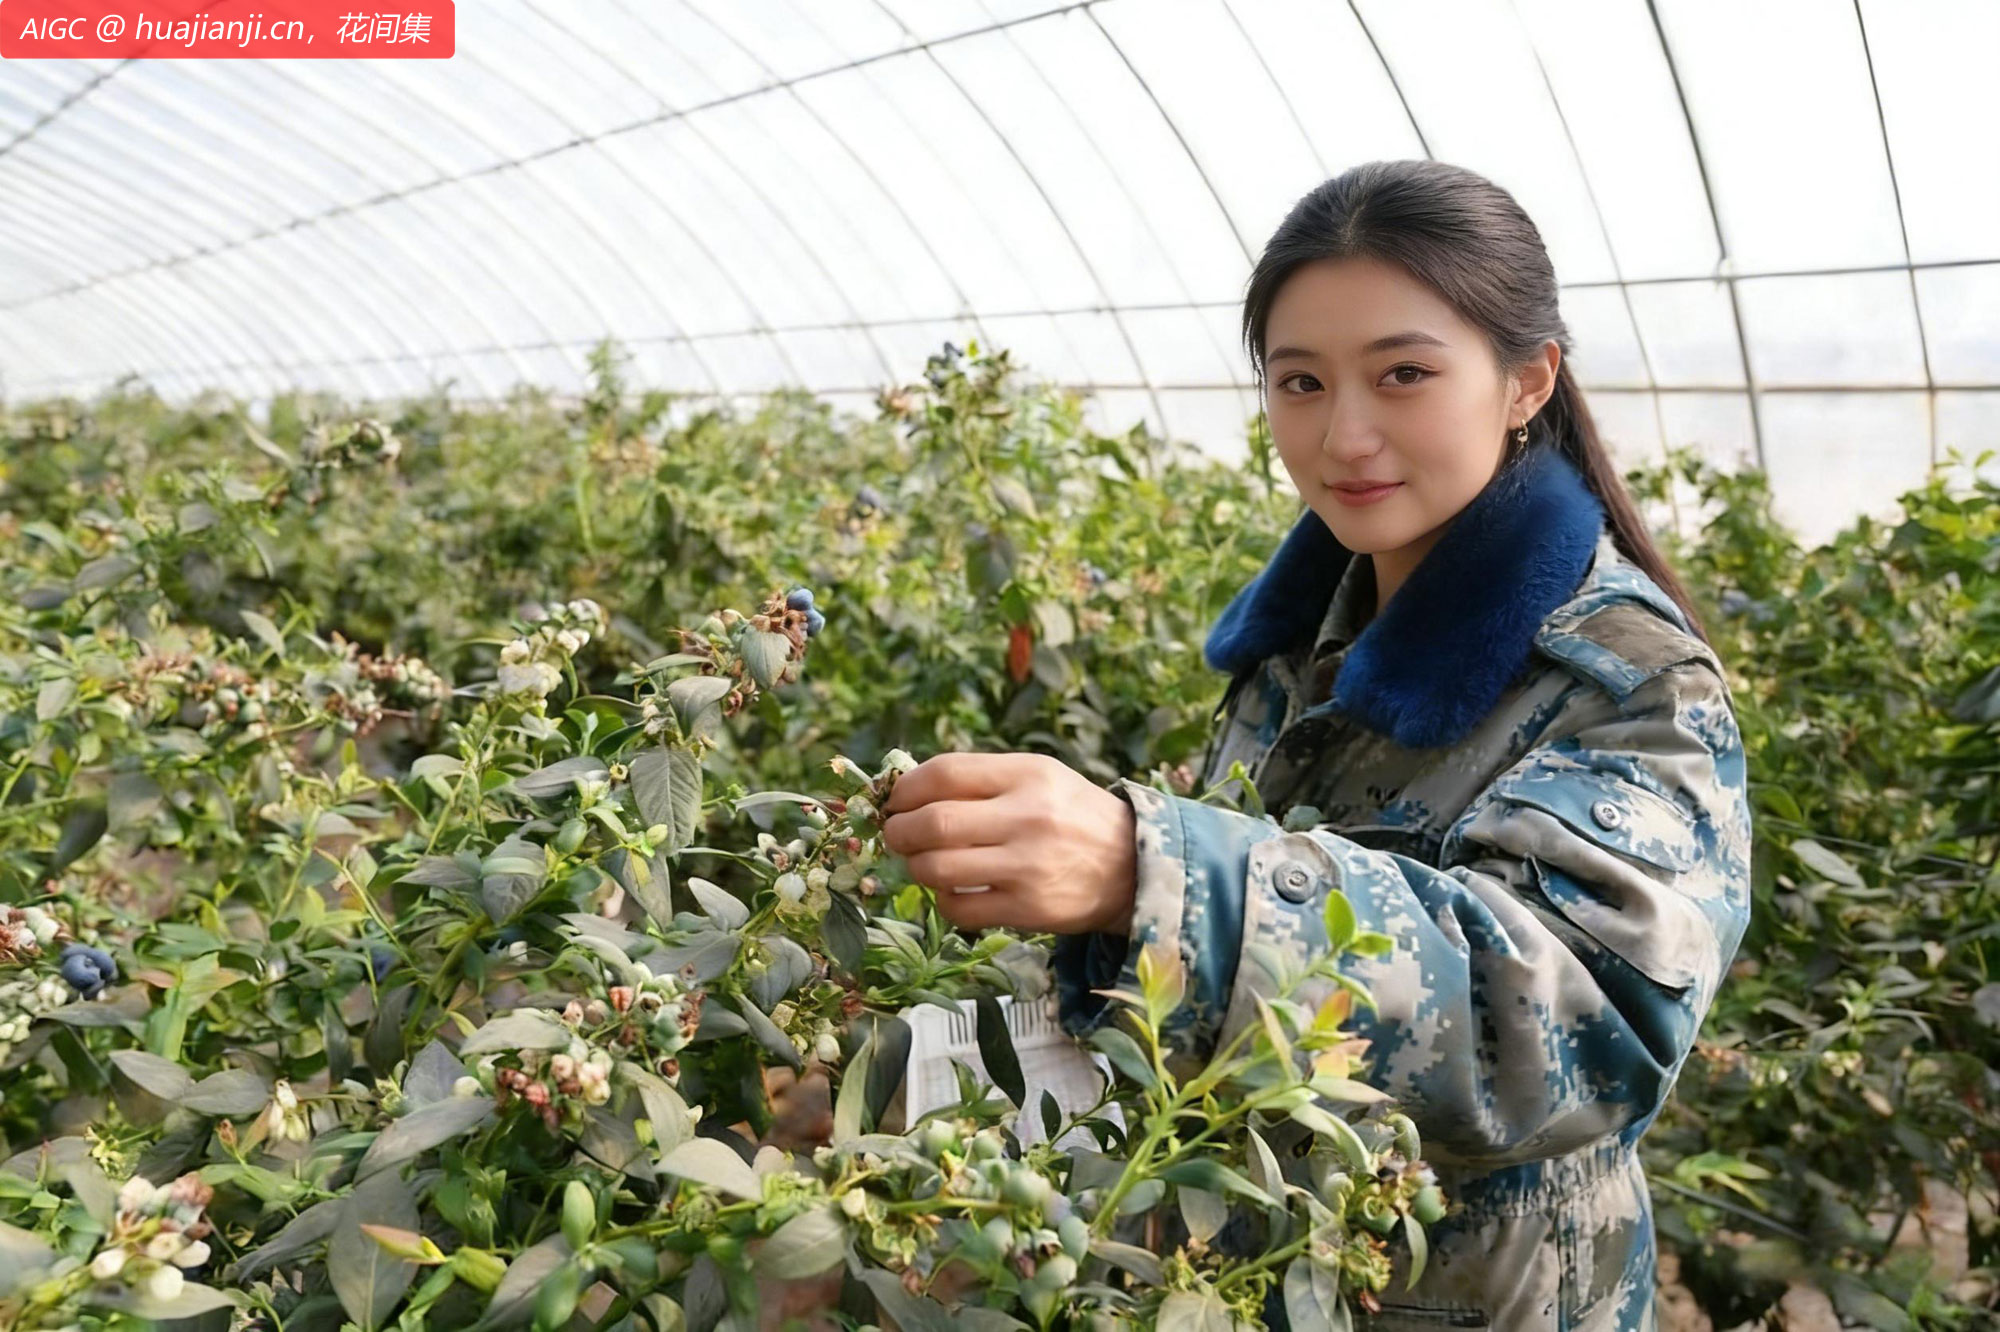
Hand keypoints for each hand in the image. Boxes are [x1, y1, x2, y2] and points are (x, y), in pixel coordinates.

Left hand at [878, 752, 1136, 935]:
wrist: (1132, 866)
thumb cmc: (1071, 815)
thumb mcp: (1039, 777)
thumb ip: (981, 778)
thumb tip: (908, 789)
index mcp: (1028, 775)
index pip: (946, 773)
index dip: (906, 788)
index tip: (896, 800)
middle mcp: (1027, 818)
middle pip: (934, 823)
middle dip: (899, 830)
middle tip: (897, 834)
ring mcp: (1027, 866)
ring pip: (937, 868)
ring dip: (916, 866)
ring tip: (922, 861)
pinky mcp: (1027, 909)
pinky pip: (958, 908)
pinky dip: (943, 899)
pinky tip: (953, 889)